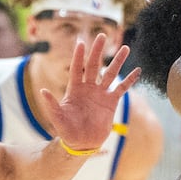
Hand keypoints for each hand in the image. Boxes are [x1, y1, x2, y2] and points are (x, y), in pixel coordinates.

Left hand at [36, 35, 140, 152]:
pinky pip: (122, 88)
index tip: (81, 42)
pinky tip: (138, 70)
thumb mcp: (57, 118)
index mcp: (75, 89)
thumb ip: (51, 105)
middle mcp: (88, 88)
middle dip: (98, 51)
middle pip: (94, 65)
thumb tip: (42, 91)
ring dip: (117, 61)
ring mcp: (100, 94)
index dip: (78, 56)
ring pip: (110, 73)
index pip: (77, 68)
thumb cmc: (67, 131)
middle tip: (102, 35)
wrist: (82, 143)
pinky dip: (130, 80)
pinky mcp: (111, 102)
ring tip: (125, 48)